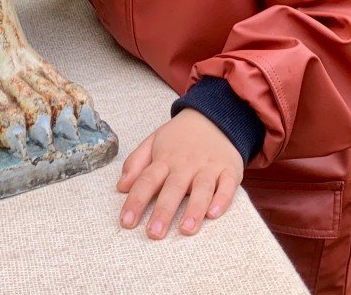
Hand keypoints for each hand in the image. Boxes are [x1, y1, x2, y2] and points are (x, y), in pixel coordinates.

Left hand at [116, 109, 243, 239]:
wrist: (213, 118)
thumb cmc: (179, 137)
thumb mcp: (153, 142)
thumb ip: (136, 162)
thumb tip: (121, 186)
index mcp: (165, 158)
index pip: (147, 180)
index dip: (136, 201)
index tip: (126, 222)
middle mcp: (186, 164)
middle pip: (173, 188)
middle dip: (163, 211)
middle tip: (154, 233)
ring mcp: (209, 167)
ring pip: (202, 189)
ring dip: (194, 209)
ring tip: (186, 230)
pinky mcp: (229, 170)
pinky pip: (228, 185)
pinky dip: (222, 199)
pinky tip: (214, 213)